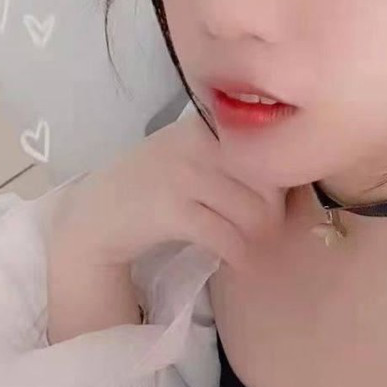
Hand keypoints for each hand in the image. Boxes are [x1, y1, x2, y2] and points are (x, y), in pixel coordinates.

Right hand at [49, 101, 286, 272]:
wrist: (96, 215)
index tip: (279, 205)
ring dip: (259, 239)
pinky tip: (236, 261)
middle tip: (269, 234)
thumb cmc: (151, 187)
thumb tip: (289, 177)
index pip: (268, 150)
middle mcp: (196, 143)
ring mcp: (182, 174)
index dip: (281, 184)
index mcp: (207, 125)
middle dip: (274, 215)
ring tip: (255, 248)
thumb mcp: (190, 156)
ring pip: (252, 213)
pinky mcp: (170, 210)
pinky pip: (226, 236)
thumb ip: (232, 156)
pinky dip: (239, 255)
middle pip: (267, 184)